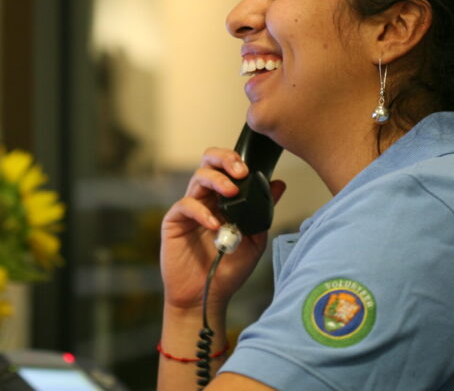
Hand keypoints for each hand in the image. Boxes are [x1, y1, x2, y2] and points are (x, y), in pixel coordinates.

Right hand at [160, 147, 286, 311]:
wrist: (206, 296)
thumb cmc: (228, 270)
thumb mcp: (254, 239)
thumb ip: (263, 212)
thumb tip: (279, 184)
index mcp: (224, 200)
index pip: (227, 169)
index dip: (237, 162)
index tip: (252, 170)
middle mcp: (206, 199)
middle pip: (208, 162)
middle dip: (224, 158)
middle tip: (240, 171)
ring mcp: (190, 209)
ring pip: (198, 178)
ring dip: (217, 180)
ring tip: (231, 191)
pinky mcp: (174, 221)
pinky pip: (186, 206)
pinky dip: (201, 212)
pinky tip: (215, 224)